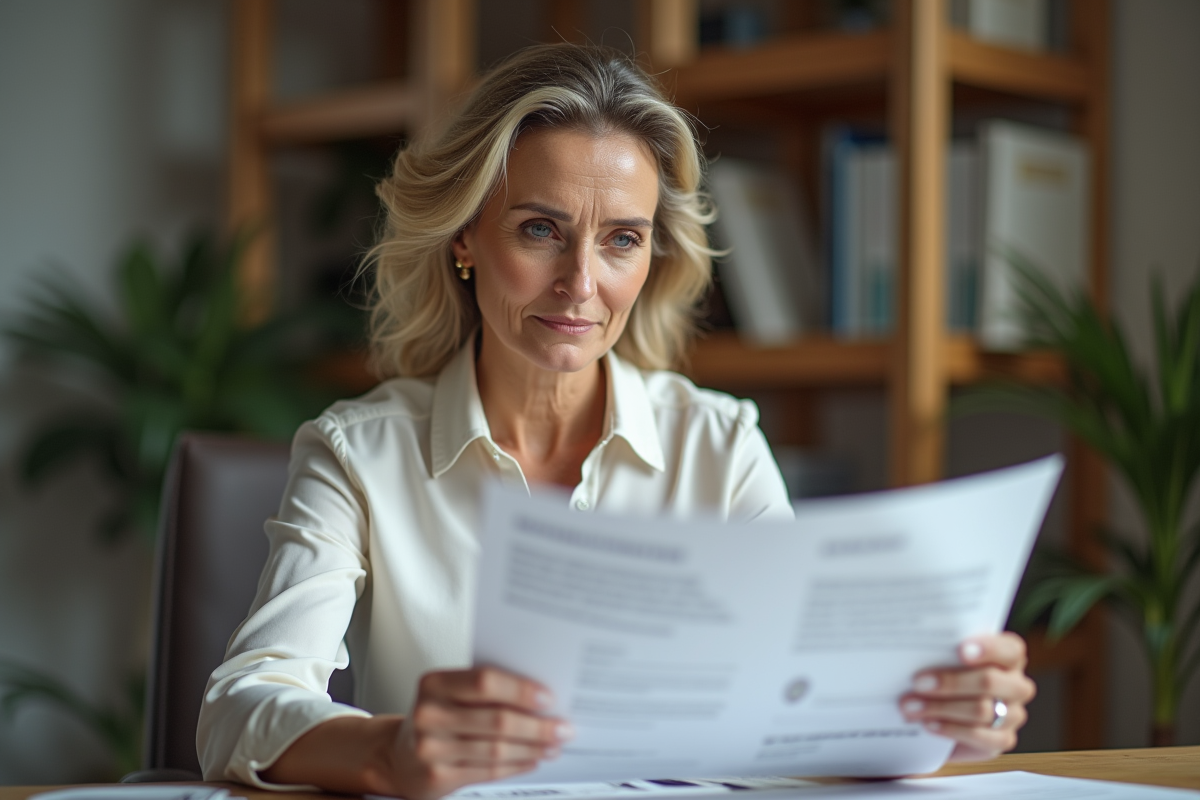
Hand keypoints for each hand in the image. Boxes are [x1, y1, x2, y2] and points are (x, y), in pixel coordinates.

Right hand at [384, 666, 572, 799]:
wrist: (397, 756)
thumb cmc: (436, 718)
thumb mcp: (450, 695)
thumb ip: (485, 691)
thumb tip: (541, 699)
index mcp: (434, 684)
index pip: (485, 682)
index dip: (521, 690)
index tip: (549, 699)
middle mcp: (429, 714)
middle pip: (497, 719)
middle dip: (538, 726)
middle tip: (564, 728)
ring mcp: (431, 748)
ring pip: (497, 749)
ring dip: (533, 748)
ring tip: (553, 745)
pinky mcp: (437, 777)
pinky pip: (489, 771)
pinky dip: (517, 765)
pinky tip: (532, 760)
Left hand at [899, 632, 1035, 761]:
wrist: (945, 714)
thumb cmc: (945, 674)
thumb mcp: (945, 657)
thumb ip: (942, 650)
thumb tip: (918, 646)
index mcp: (1009, 656)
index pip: (1009, 650)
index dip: (987, 648)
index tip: (960, 650)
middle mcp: (1017, 685)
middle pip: (990, 681)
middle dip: (951, 682)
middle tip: (918, 682)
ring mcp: (1013, 714)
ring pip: (982, 710)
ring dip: (941, 708)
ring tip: (912, 706)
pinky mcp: (1003, 739)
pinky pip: (981, 737)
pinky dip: (951, 729)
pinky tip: (929, 724)